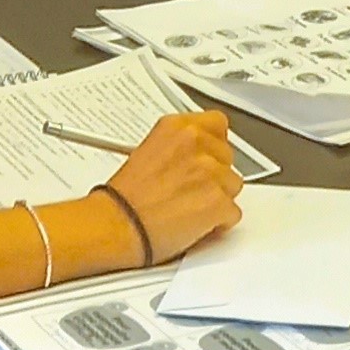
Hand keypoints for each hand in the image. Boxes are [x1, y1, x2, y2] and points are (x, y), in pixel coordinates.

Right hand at [95, 110, 241, 263]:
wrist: (116, 225)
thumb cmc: (123, 198)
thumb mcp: (147, 151)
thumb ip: (179, 147)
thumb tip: (196, 154)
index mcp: (178, 127)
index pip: (218, 123)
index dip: (213, 145)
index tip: (208, 156)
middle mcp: (196, 143)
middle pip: (228, 157)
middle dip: (215, 174)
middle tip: (191, 190)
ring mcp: (210, 172)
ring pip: (233, 185)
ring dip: (218, 198)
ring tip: (189, 207)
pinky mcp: (218, 201)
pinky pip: (233, 213)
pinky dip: (219, 223)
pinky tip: (195, 224)